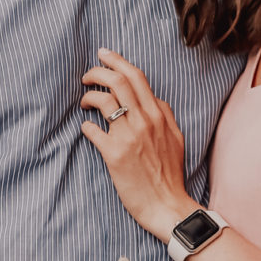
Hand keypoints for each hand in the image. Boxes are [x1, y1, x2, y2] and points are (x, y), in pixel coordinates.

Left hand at [80, 49, 193, 239]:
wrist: (167, 205)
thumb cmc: (170, 174)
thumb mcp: (176, 138)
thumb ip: (165, 115)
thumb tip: (153, 99)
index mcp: (158, 115)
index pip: (136, 76)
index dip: (117, 61)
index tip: (103, 55)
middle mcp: (144, 120)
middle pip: (118, 81)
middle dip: (97, 71)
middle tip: (87, 75)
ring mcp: (129, 136)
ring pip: (103, 100)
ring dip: (88, 96)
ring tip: (84, 102)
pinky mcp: (114, 154)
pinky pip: (93, 130)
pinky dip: (86, 125)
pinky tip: (86, 128)